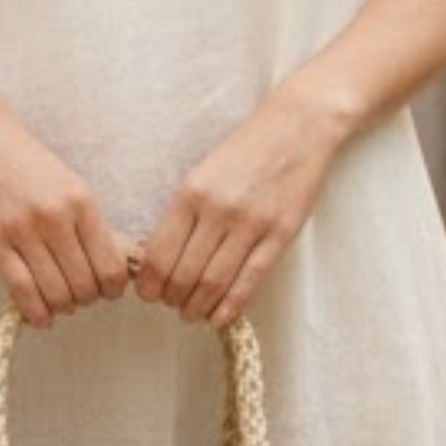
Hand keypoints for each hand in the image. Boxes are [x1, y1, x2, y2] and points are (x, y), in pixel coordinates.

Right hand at [0, 92, 130, 327]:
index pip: (111, 265)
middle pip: (85, 284)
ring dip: (63, 306)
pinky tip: (41, 316)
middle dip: (87, 299)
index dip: (113, 288)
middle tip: (81, 296)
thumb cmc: (27, 162)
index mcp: (82, 202)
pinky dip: (36, 312)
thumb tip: (114, 266)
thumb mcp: (70, 184)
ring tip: (61, 302)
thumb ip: (91, 223)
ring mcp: (22, 230)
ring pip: (56, 292)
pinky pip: (21, 290)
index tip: (108, 290)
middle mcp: (55, 217)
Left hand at [137, 85, 346, 326]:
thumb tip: (161, 257)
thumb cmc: (246, 149)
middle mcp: (218, 209)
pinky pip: (250, 279)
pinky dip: (231, 305)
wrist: (298, 127)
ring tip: (191, 314)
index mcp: (192, 191)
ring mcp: (251, 223)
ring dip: (198, 306)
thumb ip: (183, 211)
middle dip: (172, 298)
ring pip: (214, 281)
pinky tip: (219, 317)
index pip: (160, 252)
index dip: (150, 282)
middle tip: (170, 305)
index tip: (148, 293)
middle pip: (185, 273)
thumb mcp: (202, 172)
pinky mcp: (280, 234)